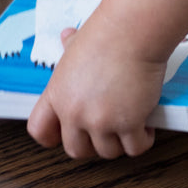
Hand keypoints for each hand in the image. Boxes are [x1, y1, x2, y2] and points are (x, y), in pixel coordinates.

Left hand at [28, 24, 164, 157]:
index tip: (70, 134)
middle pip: (77, 150)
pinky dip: (143, 140)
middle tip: (108, 133)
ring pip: (108, 152)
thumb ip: (69, 48)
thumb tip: (68, 36)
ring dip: (121, 143)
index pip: (40, 131)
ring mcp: (101, 121)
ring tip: (132, 127)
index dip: (55, 138)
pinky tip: (147, 127)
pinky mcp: (129, 123)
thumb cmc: (107, 36)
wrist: (131, 34)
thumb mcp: (76, 45)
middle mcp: (75, 113)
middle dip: (94, 145)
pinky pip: (135, 147)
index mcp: (57, 96)